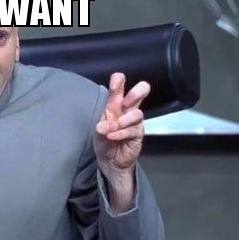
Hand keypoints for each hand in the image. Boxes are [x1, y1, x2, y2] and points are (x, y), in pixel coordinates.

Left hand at [93, 73, 149, 210]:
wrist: (109, 161)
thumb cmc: (104, 141)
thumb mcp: (98, 130)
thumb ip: (102, 125)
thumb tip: (103, 125)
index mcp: (115, 106)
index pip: (119, 90)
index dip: (119, 83)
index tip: (117, 78)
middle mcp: (127, 111)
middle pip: (140, 94)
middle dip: (136, 93)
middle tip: (125, 101)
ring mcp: (134, 123)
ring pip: (137, 114)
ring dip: (122, 121)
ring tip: (111, 128)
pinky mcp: (138, 135)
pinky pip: (133, 130)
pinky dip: (121, 133)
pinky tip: (112, 136)